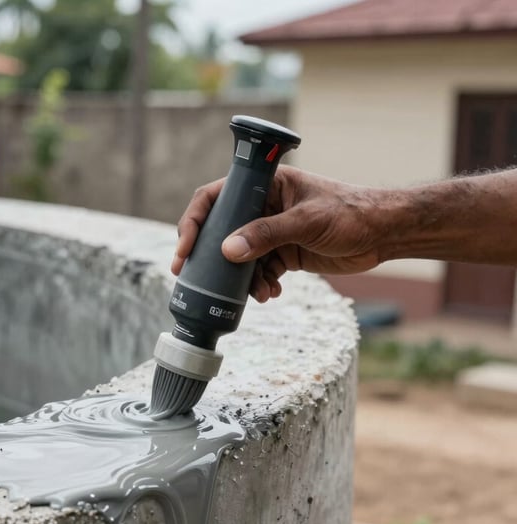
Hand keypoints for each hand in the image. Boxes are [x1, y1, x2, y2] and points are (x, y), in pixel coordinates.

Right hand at [172, 166, 388, 301]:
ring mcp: (272, 232)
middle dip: (208, 256)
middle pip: (222, 230)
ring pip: (240, 257)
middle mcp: (263, 206)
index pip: (217, 197)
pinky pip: (259, 271)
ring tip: (255, 292)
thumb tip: (227, 252)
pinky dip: (260, 285)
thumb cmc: (352, 214)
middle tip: (189, 276)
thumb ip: (267, 235)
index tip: (185, 248)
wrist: (383, 235)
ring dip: (241, 278)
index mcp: (265, 185)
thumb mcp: (306, 222)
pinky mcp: (283, 254)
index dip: (196, 221)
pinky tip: (271, 293)